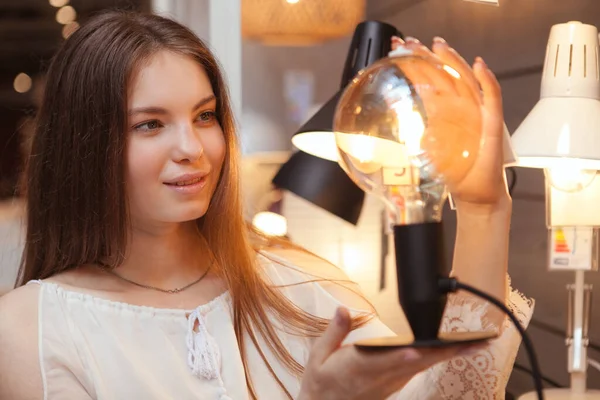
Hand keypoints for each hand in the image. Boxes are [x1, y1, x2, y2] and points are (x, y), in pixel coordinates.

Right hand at [298, 307, 482, 399]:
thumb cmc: (321, 383)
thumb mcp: (318, 357)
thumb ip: (335, 332)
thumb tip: (343, 309)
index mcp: (357, 368)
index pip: (384, 361)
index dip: (403, 356)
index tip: (419, 350)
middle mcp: (379, 377)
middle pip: (416, 363)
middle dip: (446, 352)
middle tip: (475, 343)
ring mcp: (390, 383)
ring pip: (423, 368)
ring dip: (448, 356)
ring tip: (473, 344)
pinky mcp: (394, 386)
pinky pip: (419, 371)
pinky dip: (437, 360)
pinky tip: (452, 350)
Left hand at [391, 36, 508, 212]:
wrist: (476, 195)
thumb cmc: (455, 174)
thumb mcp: (428, 153)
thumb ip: (416, 136)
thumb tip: (395, 125)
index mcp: (445, 113)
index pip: (429, 81)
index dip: (414, 65)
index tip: (396, 51)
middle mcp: (461, 109)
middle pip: (444, 74)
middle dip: (426, 56)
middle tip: (407, 41)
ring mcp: (478, 114)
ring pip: (466, 80)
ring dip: (453, 61)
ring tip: (438, 46)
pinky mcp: (492, 125)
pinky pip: (491, 99)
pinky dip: (487, 82)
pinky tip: (477, 66)